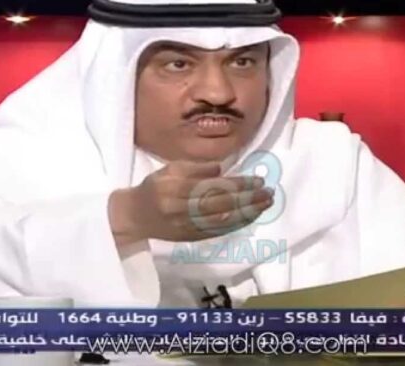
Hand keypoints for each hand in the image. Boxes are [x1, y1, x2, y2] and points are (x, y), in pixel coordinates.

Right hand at [108, 160, 273, 244]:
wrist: (136, 216)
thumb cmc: (155, 187)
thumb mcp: (170, 168)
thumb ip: (196, 167)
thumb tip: (222, 169)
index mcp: (175, 188)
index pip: (212, 187)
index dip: (236, 184)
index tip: (256, 179)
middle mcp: (181, 209)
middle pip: (220, 205)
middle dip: (247, 199)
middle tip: (268, 192)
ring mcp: (187, 226)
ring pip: (222, 221)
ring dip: (247, 213)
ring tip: (266, 203)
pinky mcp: (191, 237)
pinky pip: (218, 232)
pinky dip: (237, 224)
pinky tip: (251, 216)